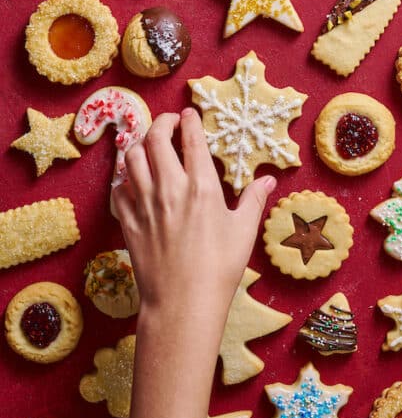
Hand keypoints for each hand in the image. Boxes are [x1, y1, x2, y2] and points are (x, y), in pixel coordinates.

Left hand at [112, 108, 274, 330]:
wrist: (183, 303)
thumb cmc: (219, 269)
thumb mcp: (244, 231)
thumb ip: (254, 200)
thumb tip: (268, 179)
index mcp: (201, 187)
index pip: (191, 139)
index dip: (190, 120)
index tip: (190, 114)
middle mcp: (170, 188)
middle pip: (155, 138)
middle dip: (162, 122)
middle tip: (170, 122)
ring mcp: (144, 204)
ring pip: (131, 157)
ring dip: (140, 144)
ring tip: (149, 144)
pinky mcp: (127, 222)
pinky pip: (117, 188)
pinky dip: (123, 177)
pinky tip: (133, 179)